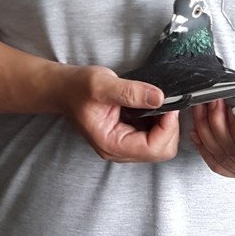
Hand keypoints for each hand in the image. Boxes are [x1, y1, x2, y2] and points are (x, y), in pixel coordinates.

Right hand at [55, 64, 179, 162]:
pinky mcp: (128, 137)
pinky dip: (159, 122)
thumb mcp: (103, 84)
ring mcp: (124, 145)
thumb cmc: (78, 88)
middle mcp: (119, 150)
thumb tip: (159, 97)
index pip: (153, 148)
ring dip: (165, 124)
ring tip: (158, 102)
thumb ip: (131, 92)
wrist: (64, 89)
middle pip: (161, 151)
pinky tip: (152, 105)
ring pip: (160, 145)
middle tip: (167, 102)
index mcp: (111, 144)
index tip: (169, 104)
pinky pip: (153, 136)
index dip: (167, 127)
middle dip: (169, 127)